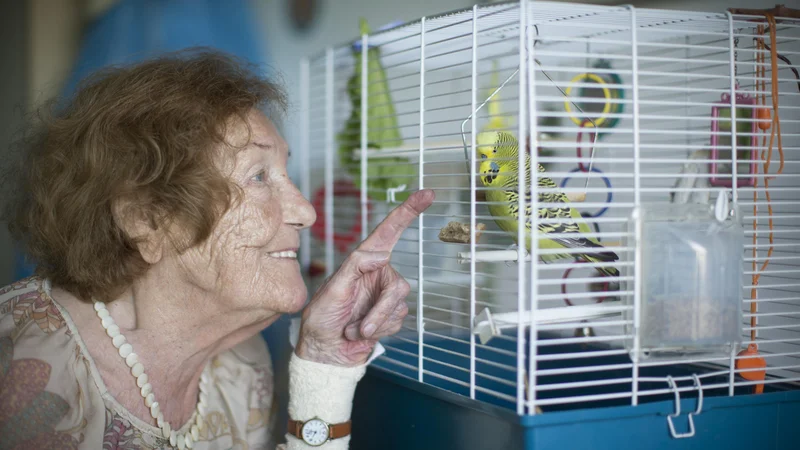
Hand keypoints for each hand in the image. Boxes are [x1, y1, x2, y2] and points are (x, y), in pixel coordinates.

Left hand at [295, 189, 434, 366]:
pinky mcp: (390, 316)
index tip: (427, 194)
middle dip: (380, 310)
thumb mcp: (332, 288)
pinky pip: (397, 323)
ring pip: (399, 307)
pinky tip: (361, 334)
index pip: (389, 232)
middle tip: (359, 326)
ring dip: (375, 323)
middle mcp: (378, 274)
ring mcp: (385, 296)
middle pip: (399, 286)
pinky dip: (379, 332)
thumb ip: (356, 267)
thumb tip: (382, 253)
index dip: (408, 211)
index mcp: (363, 260)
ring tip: (353, 328)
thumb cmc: (321, 318)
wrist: (325, 351)